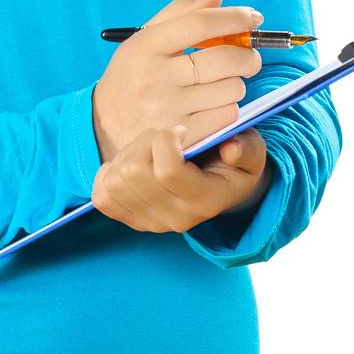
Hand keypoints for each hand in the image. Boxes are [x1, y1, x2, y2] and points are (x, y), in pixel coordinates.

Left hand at [91, 122, 270, 233]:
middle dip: (145, 141)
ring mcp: (150, 223)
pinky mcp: (131, 220)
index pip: (167, 170)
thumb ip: (246, 150)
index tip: (179, 130)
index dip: (165, 140)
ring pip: (115, 179)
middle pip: (134, 171)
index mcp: (205, 201)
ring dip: (128, 154)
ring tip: (149, 150)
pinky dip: (109, 172)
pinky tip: (131, 164)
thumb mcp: (251, 153)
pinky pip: (101, 195)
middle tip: (162, 137)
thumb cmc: (234, 164)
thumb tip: (229, 150)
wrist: (221, 190)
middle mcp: (175, 219)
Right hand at [92, 0, 263, 163]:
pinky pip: (228, 115)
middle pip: (224, 59)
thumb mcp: (143, 39)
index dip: (234, 17)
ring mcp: (168, 110)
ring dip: (237, 83)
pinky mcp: (182, 135)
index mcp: (146, 47)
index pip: (199, 24)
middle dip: (248, 54)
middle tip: (249, 54)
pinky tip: (214, 103)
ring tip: (222, 82)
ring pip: (232, 88)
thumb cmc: (131, 75)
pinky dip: (229, 106)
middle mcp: (156, 78)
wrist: (104, 126)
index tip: (253, 17)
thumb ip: (179, 13)